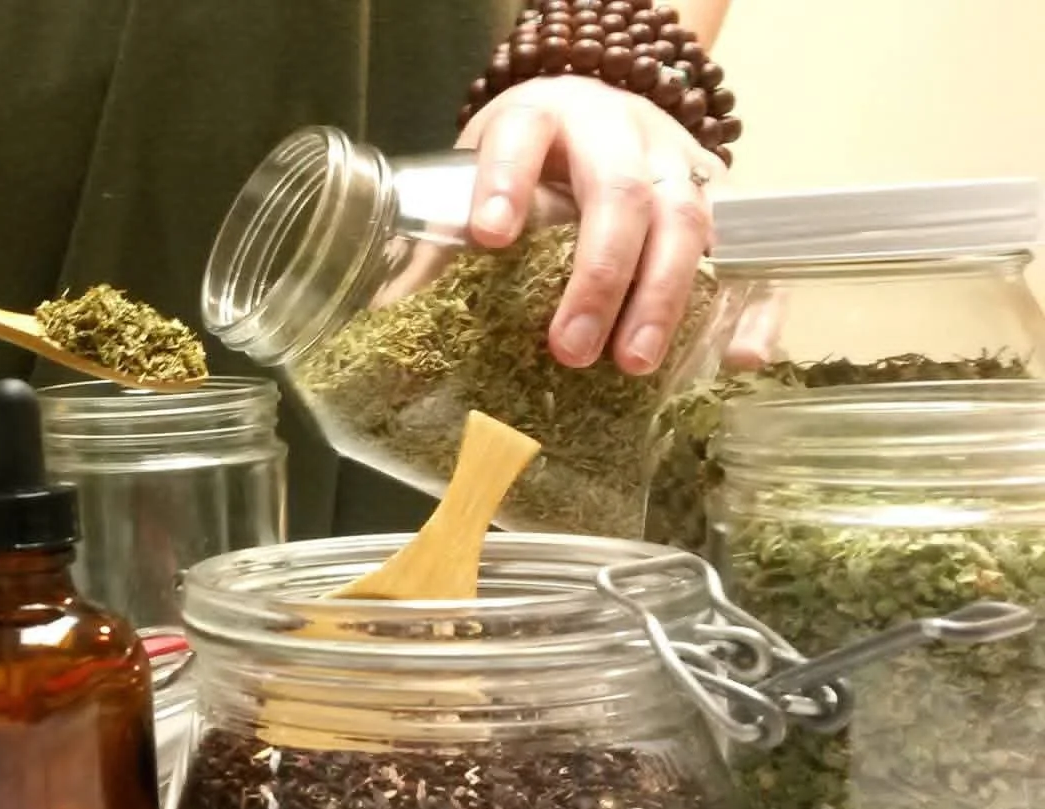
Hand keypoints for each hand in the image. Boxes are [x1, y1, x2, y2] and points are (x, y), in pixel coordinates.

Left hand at [459, 75, 723, 375]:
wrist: (598, 113)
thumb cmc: (527, 163)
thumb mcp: (477, 181)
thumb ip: (438, 245)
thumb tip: (387, 326)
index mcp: (543, 118)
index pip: (524, 137)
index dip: (507, 182)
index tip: (490, 235)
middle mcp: (617, 133)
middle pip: (619, 193)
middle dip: (598, 274)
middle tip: (570, 347)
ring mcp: (676, 163)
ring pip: (687, 220)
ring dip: (661, 297)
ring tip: (631, 362)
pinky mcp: (720, 201)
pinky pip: (750, 252)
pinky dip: (752, 306)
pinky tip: (740, 356)